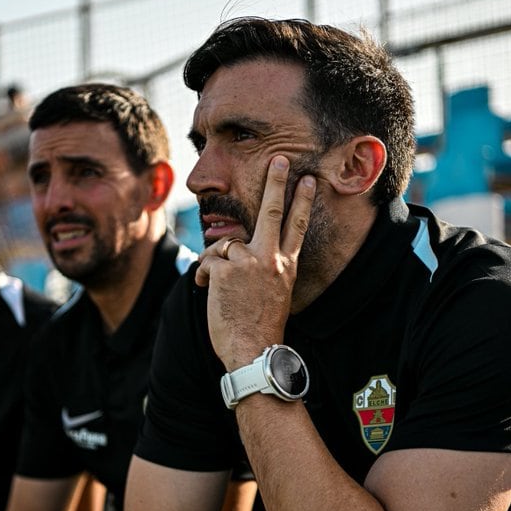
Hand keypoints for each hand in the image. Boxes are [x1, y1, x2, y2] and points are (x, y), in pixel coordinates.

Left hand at [195, 155, 315, 369]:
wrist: (253, 351)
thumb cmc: (261, 328)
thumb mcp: (274, 293)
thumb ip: (265, 269)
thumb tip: (241, 250)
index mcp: (287, 266)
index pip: (297, 227)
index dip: (302, 202)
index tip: (308, 181)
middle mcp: (271, 260)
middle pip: (272, 212)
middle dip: (276, 182)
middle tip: (279, 159)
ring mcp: (249, 262)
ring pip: (226, 244)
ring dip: (215, 262)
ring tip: (214, 286)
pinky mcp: (226, 269)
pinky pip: (207, 261)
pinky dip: (202, 276)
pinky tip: (205, 291)